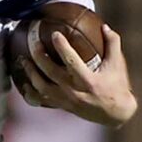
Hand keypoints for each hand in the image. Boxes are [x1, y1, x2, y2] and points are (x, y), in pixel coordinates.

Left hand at [21, 24, 137, 126]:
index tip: (55, 34)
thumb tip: (105, 26)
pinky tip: (24, 81)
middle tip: (34, 42)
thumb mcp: (117, 65)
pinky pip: (41, 99)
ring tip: (24, 59)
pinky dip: (31, 91)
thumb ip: (112, 44)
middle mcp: (75, 91)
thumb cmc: (117, 86)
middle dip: (39, 56)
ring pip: (42, 87)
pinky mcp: (62, 105)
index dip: (62, 47)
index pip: (71, 61)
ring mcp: (66, 100)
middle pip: (51, 72)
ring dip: (31, 72)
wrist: (115, 114)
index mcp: (88, 80)